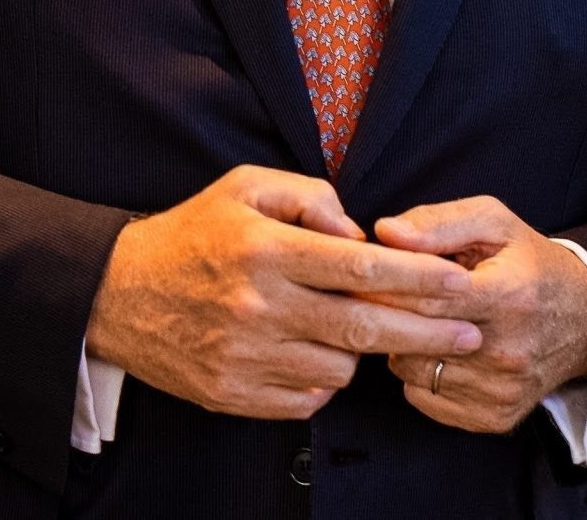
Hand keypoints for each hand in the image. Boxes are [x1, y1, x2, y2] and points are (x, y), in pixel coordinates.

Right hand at [84, 165, 482, 419]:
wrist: (116, 296)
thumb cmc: (190, 234)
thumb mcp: (243, 188)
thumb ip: (309, 197)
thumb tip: (360, 232)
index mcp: (265, 250)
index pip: (361, 268)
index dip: (419, 278)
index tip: (460, 284)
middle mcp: (259, 306)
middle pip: (365, 328)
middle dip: (428, 332)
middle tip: (471, 334)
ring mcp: (246, 357)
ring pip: (340, 368)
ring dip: (363, 352)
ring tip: (358, 330)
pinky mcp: (234, 395)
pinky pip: (307, 399)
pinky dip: (324, 380)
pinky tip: (317, 355)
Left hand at [374, 197, 586, 433]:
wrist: (586, 319)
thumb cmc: (530, 263)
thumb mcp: (493, 223)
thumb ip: (438, 223)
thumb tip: (386, 232)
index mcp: (508, 296)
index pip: (426, 298)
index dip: (385, 286)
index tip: (361, 273)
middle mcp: (508, 351)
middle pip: (415, 338)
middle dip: (381, 315)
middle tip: (364, 296)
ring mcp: (502, 390)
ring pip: (412, 371)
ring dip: (400, 345)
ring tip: (414, 320)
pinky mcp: (495, 417)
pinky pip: (425, 398)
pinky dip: (418, 374)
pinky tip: (433, 350)